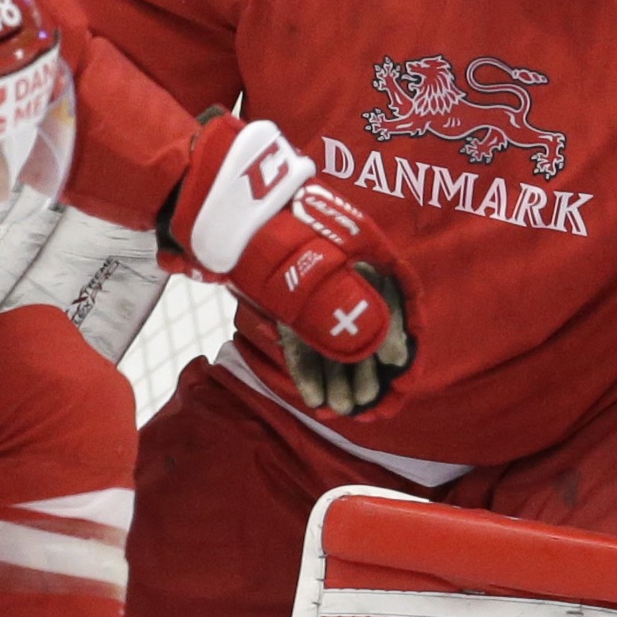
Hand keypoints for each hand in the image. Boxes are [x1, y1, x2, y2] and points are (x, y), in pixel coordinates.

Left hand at [170, 114, 413, 408]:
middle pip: (365, 322)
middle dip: (365, 367)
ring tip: (339, 408)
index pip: (397, 297)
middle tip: (363, 404)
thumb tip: (387, 351)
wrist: (217, 208)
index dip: (399, 338)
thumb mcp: (322, 266)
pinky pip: (302, 334)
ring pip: (332, 333)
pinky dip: (308, 364)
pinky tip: (312, 395)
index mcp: (366, 246)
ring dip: (337, 372)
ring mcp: (312, 282)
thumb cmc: (274, 226)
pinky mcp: (282, 297)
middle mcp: (344, 264)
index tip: (399, 371)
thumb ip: (353, 310)